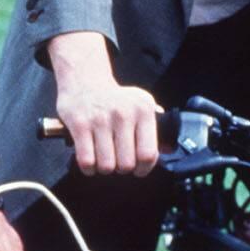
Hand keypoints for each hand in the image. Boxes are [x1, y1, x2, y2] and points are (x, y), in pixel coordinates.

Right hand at [47, 31, 160, 175]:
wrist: (84, 81)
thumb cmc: (116, 100)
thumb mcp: (141, 104)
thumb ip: (156, 126)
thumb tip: (169, 149)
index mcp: (143, 110)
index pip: (148, 154)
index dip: (144, 169)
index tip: (138, 169)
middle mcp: (123, 113)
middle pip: (127, 164)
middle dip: (122, 169)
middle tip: (118, 161)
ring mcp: (100, 119)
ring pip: (106, 166)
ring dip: (105, 168)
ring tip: (104, 158)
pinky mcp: (80, 124)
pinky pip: (86, 161)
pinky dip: (88, 168)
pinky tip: (90, 160)